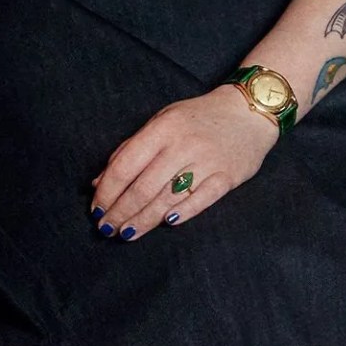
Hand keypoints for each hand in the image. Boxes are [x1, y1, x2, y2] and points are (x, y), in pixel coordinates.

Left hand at [90, 85, 278, 240]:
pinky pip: (200, 201)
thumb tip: (100, 182)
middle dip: (121, 212)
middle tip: (107, 228)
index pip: (126, 166)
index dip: (107, 191)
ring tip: (126, 233)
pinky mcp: (227, 177)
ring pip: (167, 199)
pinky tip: (166, 224)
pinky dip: (182, 214)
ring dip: (143, 220)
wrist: (248, 111)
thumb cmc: (199, 118)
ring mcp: (207, 162)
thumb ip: (131, 148)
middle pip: (143, 188)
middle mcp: (183, 145)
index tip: (96, 209)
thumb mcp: (162, 121)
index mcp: (163, 129)